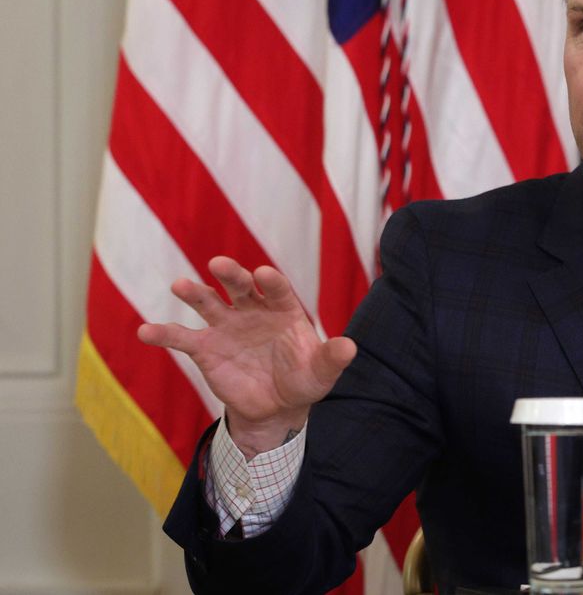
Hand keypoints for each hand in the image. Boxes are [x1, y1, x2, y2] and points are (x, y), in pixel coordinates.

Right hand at [137, 256, 355, 457]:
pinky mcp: (206, 349)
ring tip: (180, 285)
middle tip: (219, 264)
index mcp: (283, 310)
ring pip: (208, 303)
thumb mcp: (321, 372)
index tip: (264, 273)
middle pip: (240, 286)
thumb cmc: (304, 380)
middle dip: (231, 275)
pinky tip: (145, 331)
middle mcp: (252, 311)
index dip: (271, 281)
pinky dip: (163, 334)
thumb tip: (350, 347)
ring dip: (195, 292)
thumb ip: (333, 358)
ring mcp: (227, 327)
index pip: (277, 289)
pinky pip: (181, 338)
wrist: (277, 406)